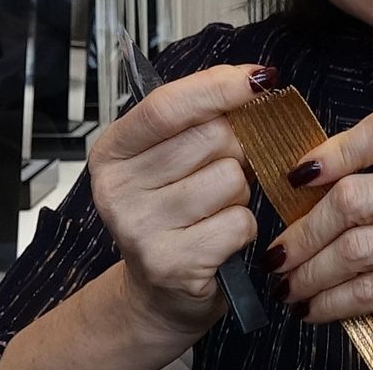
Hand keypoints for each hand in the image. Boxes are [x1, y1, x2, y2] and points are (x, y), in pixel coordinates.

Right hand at [87, 64, 272, 340]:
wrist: (158, 294)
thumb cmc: (173, 213)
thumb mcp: (170, 158)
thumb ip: (200, 118)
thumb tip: (254, 81)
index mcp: (113, 151)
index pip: (167, 105)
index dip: (219, 87)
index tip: (259, 77)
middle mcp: (117, 189)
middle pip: (211, 138)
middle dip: (236, 150)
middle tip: (220, 172)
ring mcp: (141, 230)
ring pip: (231, 180)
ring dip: (239, 192)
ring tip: (215, 209)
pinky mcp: (173, 264)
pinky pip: (240, 222)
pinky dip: (243, 228)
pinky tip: (220, 238)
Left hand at [267, 107, 372, 369]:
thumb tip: (297, 191)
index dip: (337, 149)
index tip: (297, 177)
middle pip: (355, 197)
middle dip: (305, 232)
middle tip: (277, 255)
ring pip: (354, 248)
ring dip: (309, 273)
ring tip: (287, 286)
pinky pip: (367, 290)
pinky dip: (328, 302)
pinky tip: (311, 309)